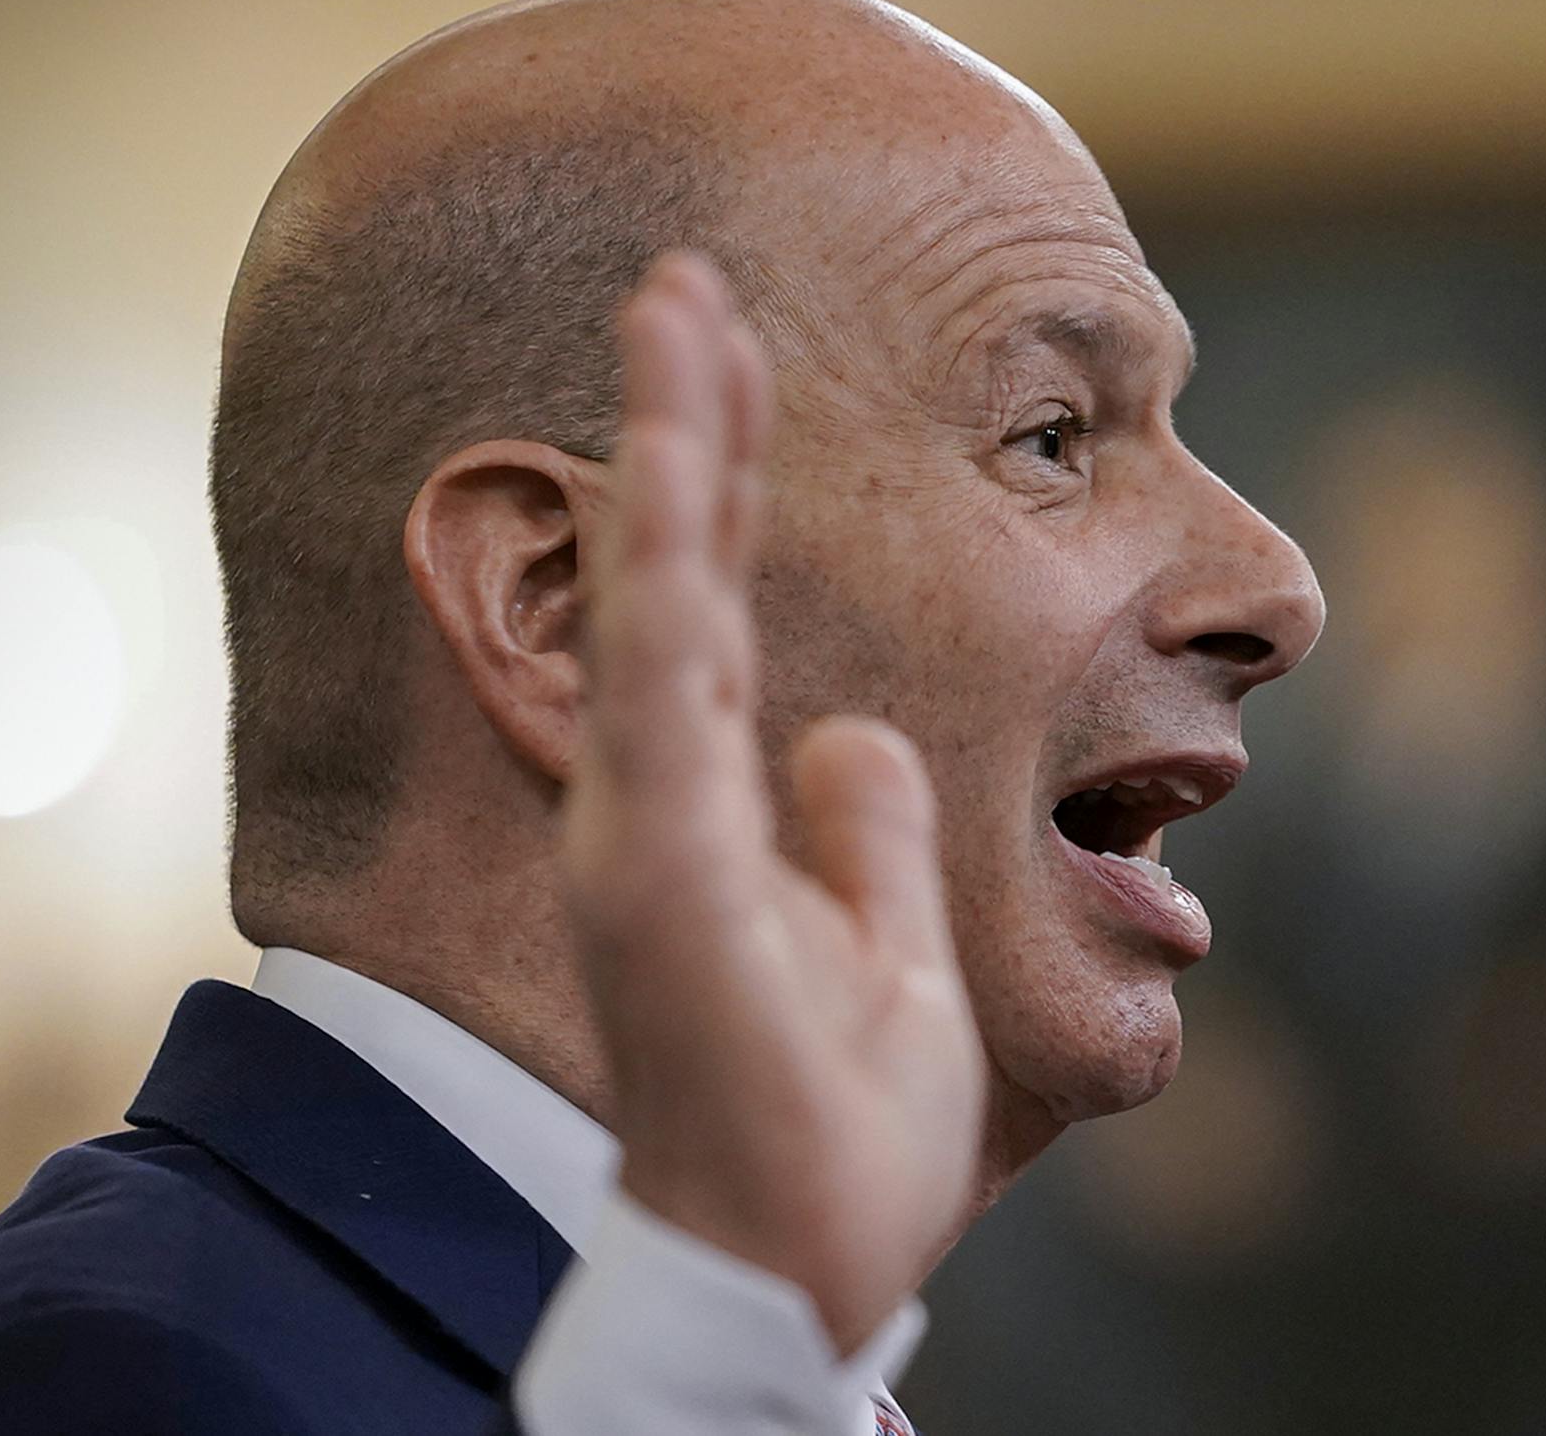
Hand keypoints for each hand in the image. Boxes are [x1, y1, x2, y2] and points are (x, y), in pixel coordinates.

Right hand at [560, 253, 984, 1354]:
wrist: (798, 1262)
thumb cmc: (834, 1128)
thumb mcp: (891, 946)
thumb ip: (865, 833)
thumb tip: (862, 737)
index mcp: (721, 811)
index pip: (721, 611)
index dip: (725, 487)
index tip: (734, 357)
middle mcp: (667, 802)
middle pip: (680, 579)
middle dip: (688, 428)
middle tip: (686, 283)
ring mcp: (654, 829)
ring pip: (657, 604)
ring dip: (667, 454)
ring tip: (674, 312)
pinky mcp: (663, 871)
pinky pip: (667, 696)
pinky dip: (664, 574)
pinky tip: (670, 459)